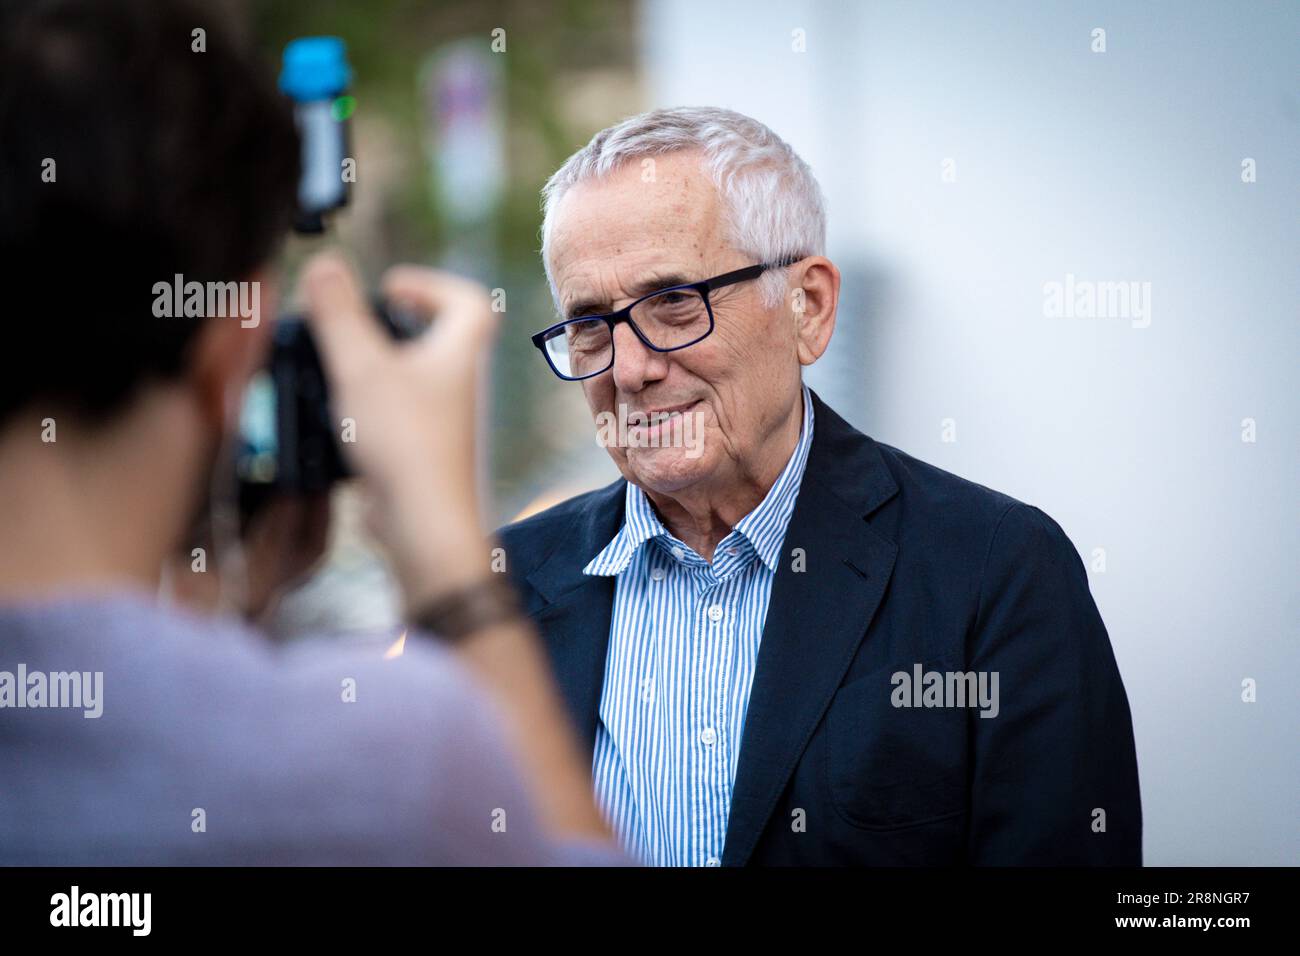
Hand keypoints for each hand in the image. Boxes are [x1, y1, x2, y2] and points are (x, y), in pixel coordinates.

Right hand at [300, 252, 498, 609]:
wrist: (424, 524)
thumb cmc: (405, 442)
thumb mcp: (361, 365)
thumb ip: (338, 313)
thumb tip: (325, 264)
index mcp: (460, 354)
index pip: (469, 302)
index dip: (432, 285)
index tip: (390, 286)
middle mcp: (460, 387)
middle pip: (439, 340)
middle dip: (397, 325)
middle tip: (358, 325)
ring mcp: (444, 424)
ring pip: (416, 382)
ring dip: (379, 368)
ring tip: (339, 368)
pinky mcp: (423, 456)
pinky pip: (400, 419)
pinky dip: (371, 408)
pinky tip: (338, 416)